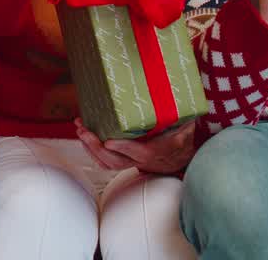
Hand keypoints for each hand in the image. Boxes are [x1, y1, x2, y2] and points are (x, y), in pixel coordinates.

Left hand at [74, 118, 195, 173]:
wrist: (182, 158)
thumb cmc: (183, 139)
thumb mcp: (187, 128)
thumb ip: (185, 119)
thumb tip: (185, 105)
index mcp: (157, 150)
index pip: (139, 151)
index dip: (123, 147)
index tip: (108, 140)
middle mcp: (143, 160)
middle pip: (116, 160)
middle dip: (96, 146)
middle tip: (84, 130)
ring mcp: (133, 163)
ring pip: (108, 163)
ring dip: (90, 148)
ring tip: (80, 130)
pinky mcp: (126, 161)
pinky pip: (107, 162)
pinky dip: (93, 152)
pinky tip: (85, 137)